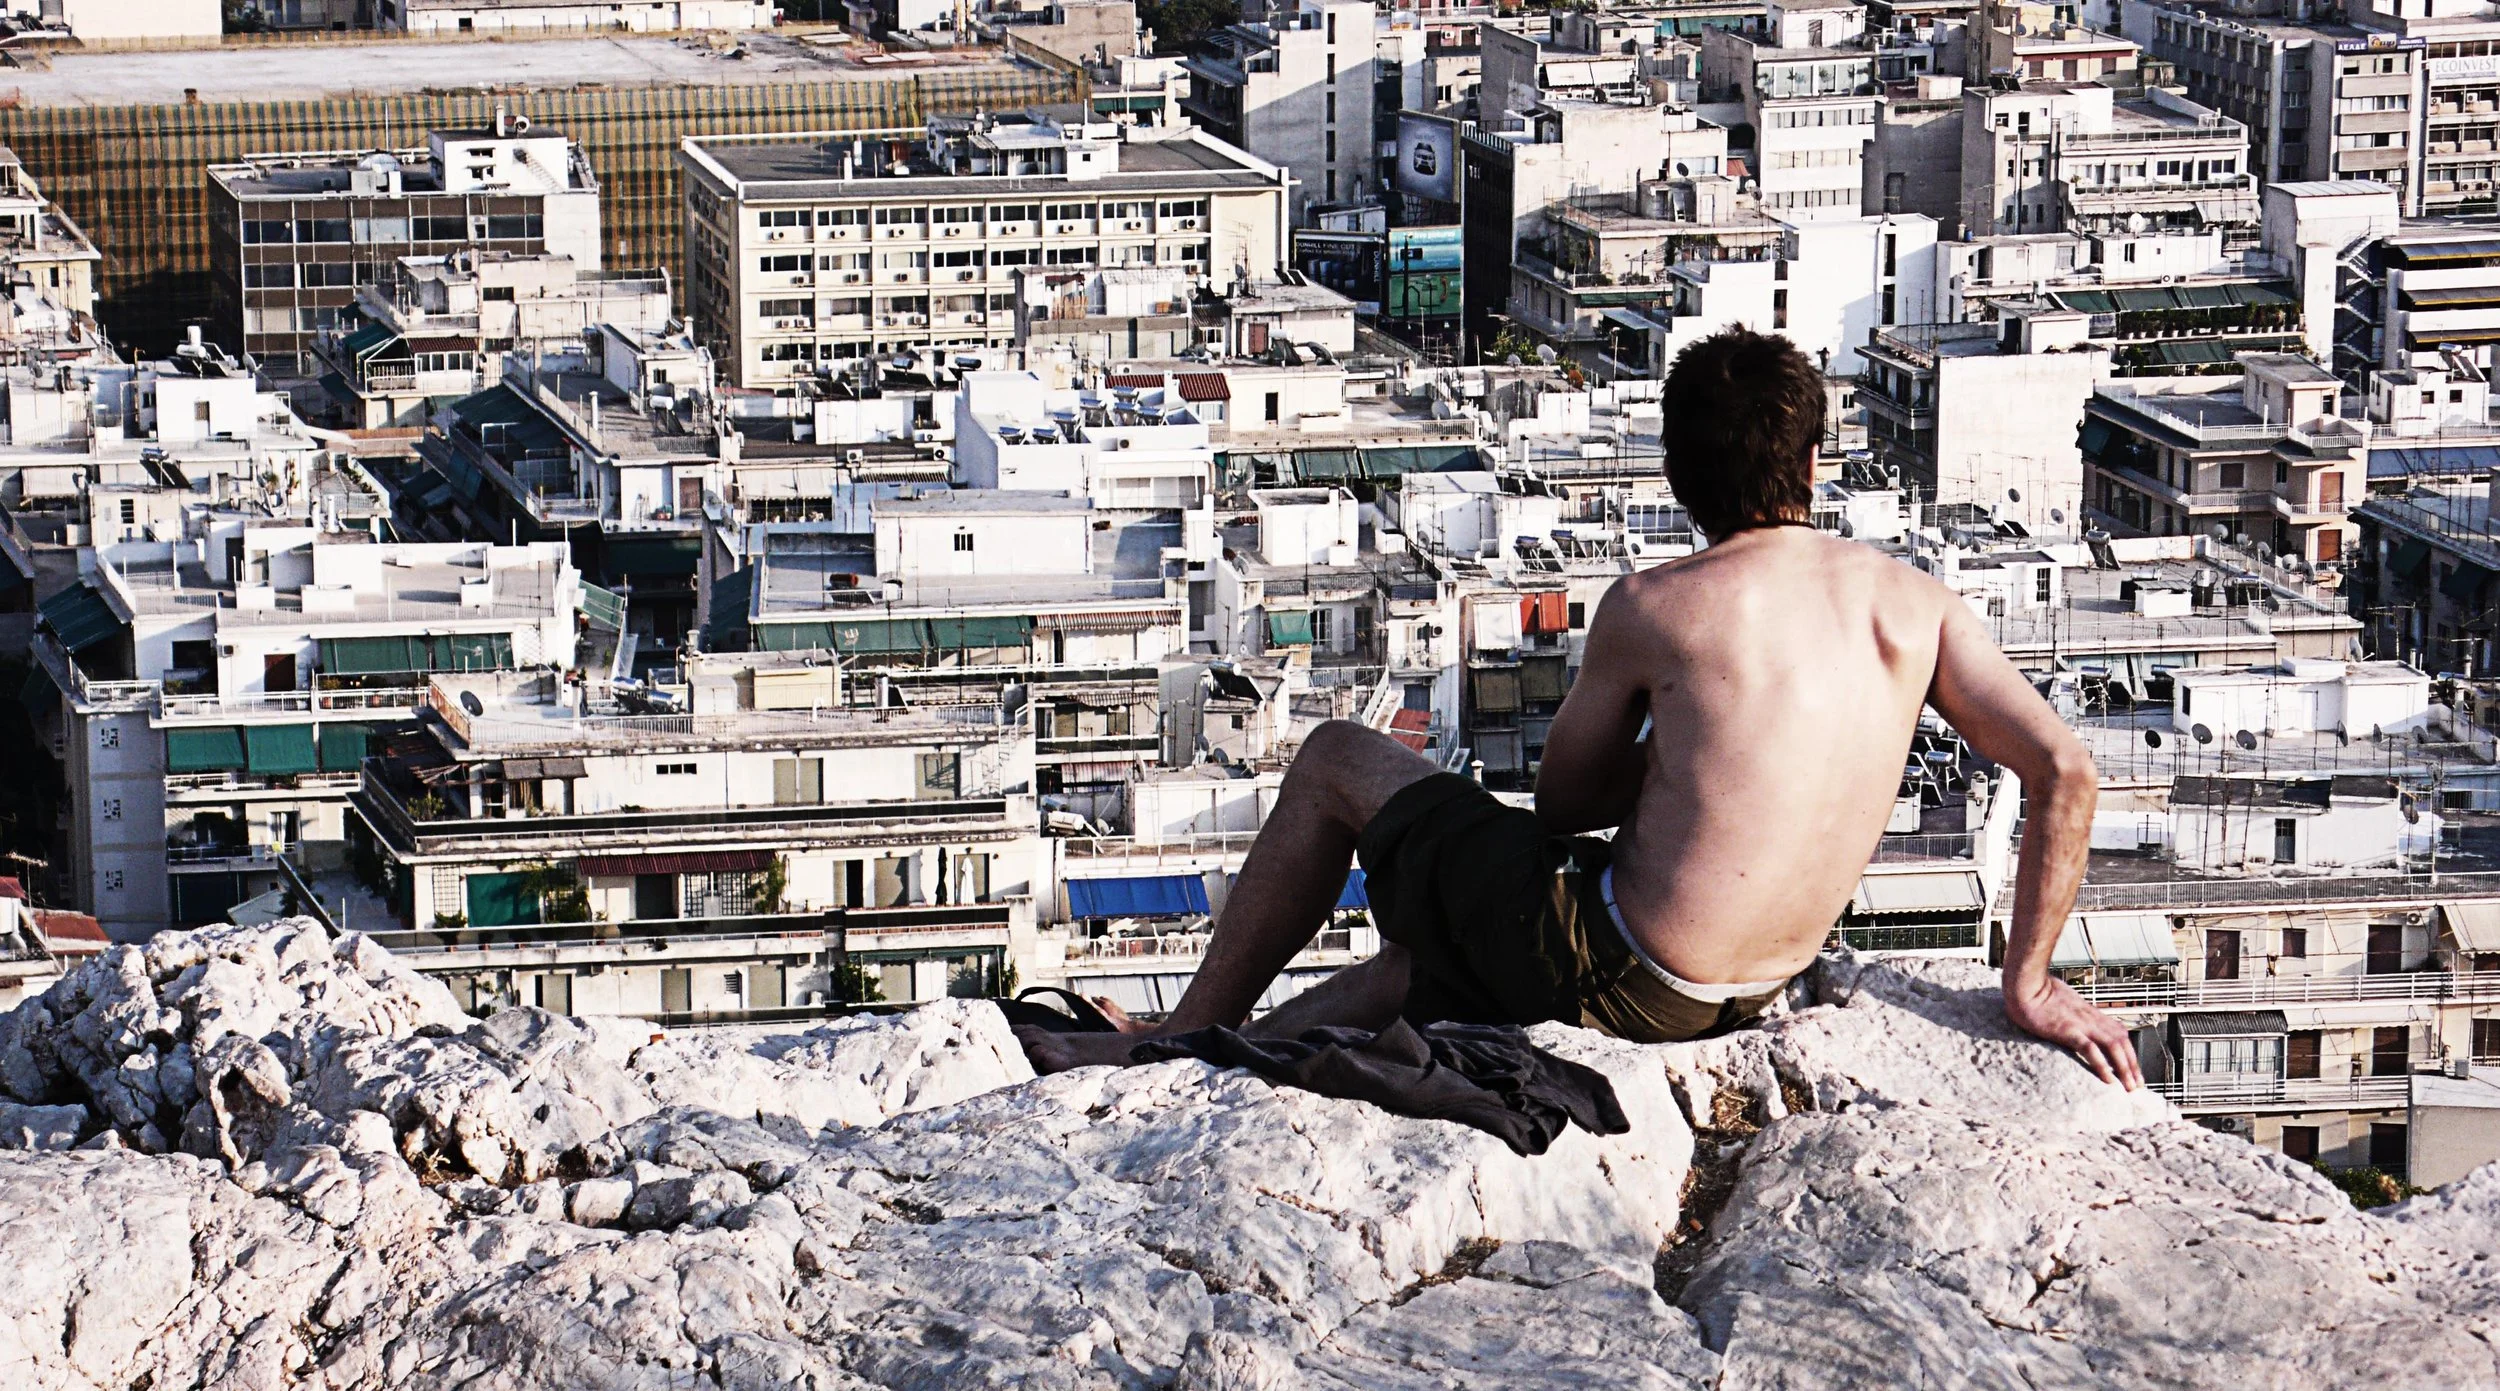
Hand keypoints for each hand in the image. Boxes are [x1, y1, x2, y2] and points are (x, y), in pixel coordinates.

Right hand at [2003, 974, 2143, 1090]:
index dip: (2129, 1053)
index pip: (2120, 1033)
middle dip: (2132, 1065)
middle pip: (2122, 1042)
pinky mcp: (2068, 1031)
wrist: (2026, 984)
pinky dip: (2102, 1065)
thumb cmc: (2038, 991)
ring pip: (2113, 1047)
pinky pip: (2090, 1049)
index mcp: (2091, 1013)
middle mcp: (2092, 1019)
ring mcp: (2082, 1024)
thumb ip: (2073, 1011)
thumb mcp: (2063, 1001)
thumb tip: (2072, 1019)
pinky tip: (2108, 1079)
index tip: (2133, 1070)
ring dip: (2124, 1068)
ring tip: (2129, 1087)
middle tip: (2138, 1086)